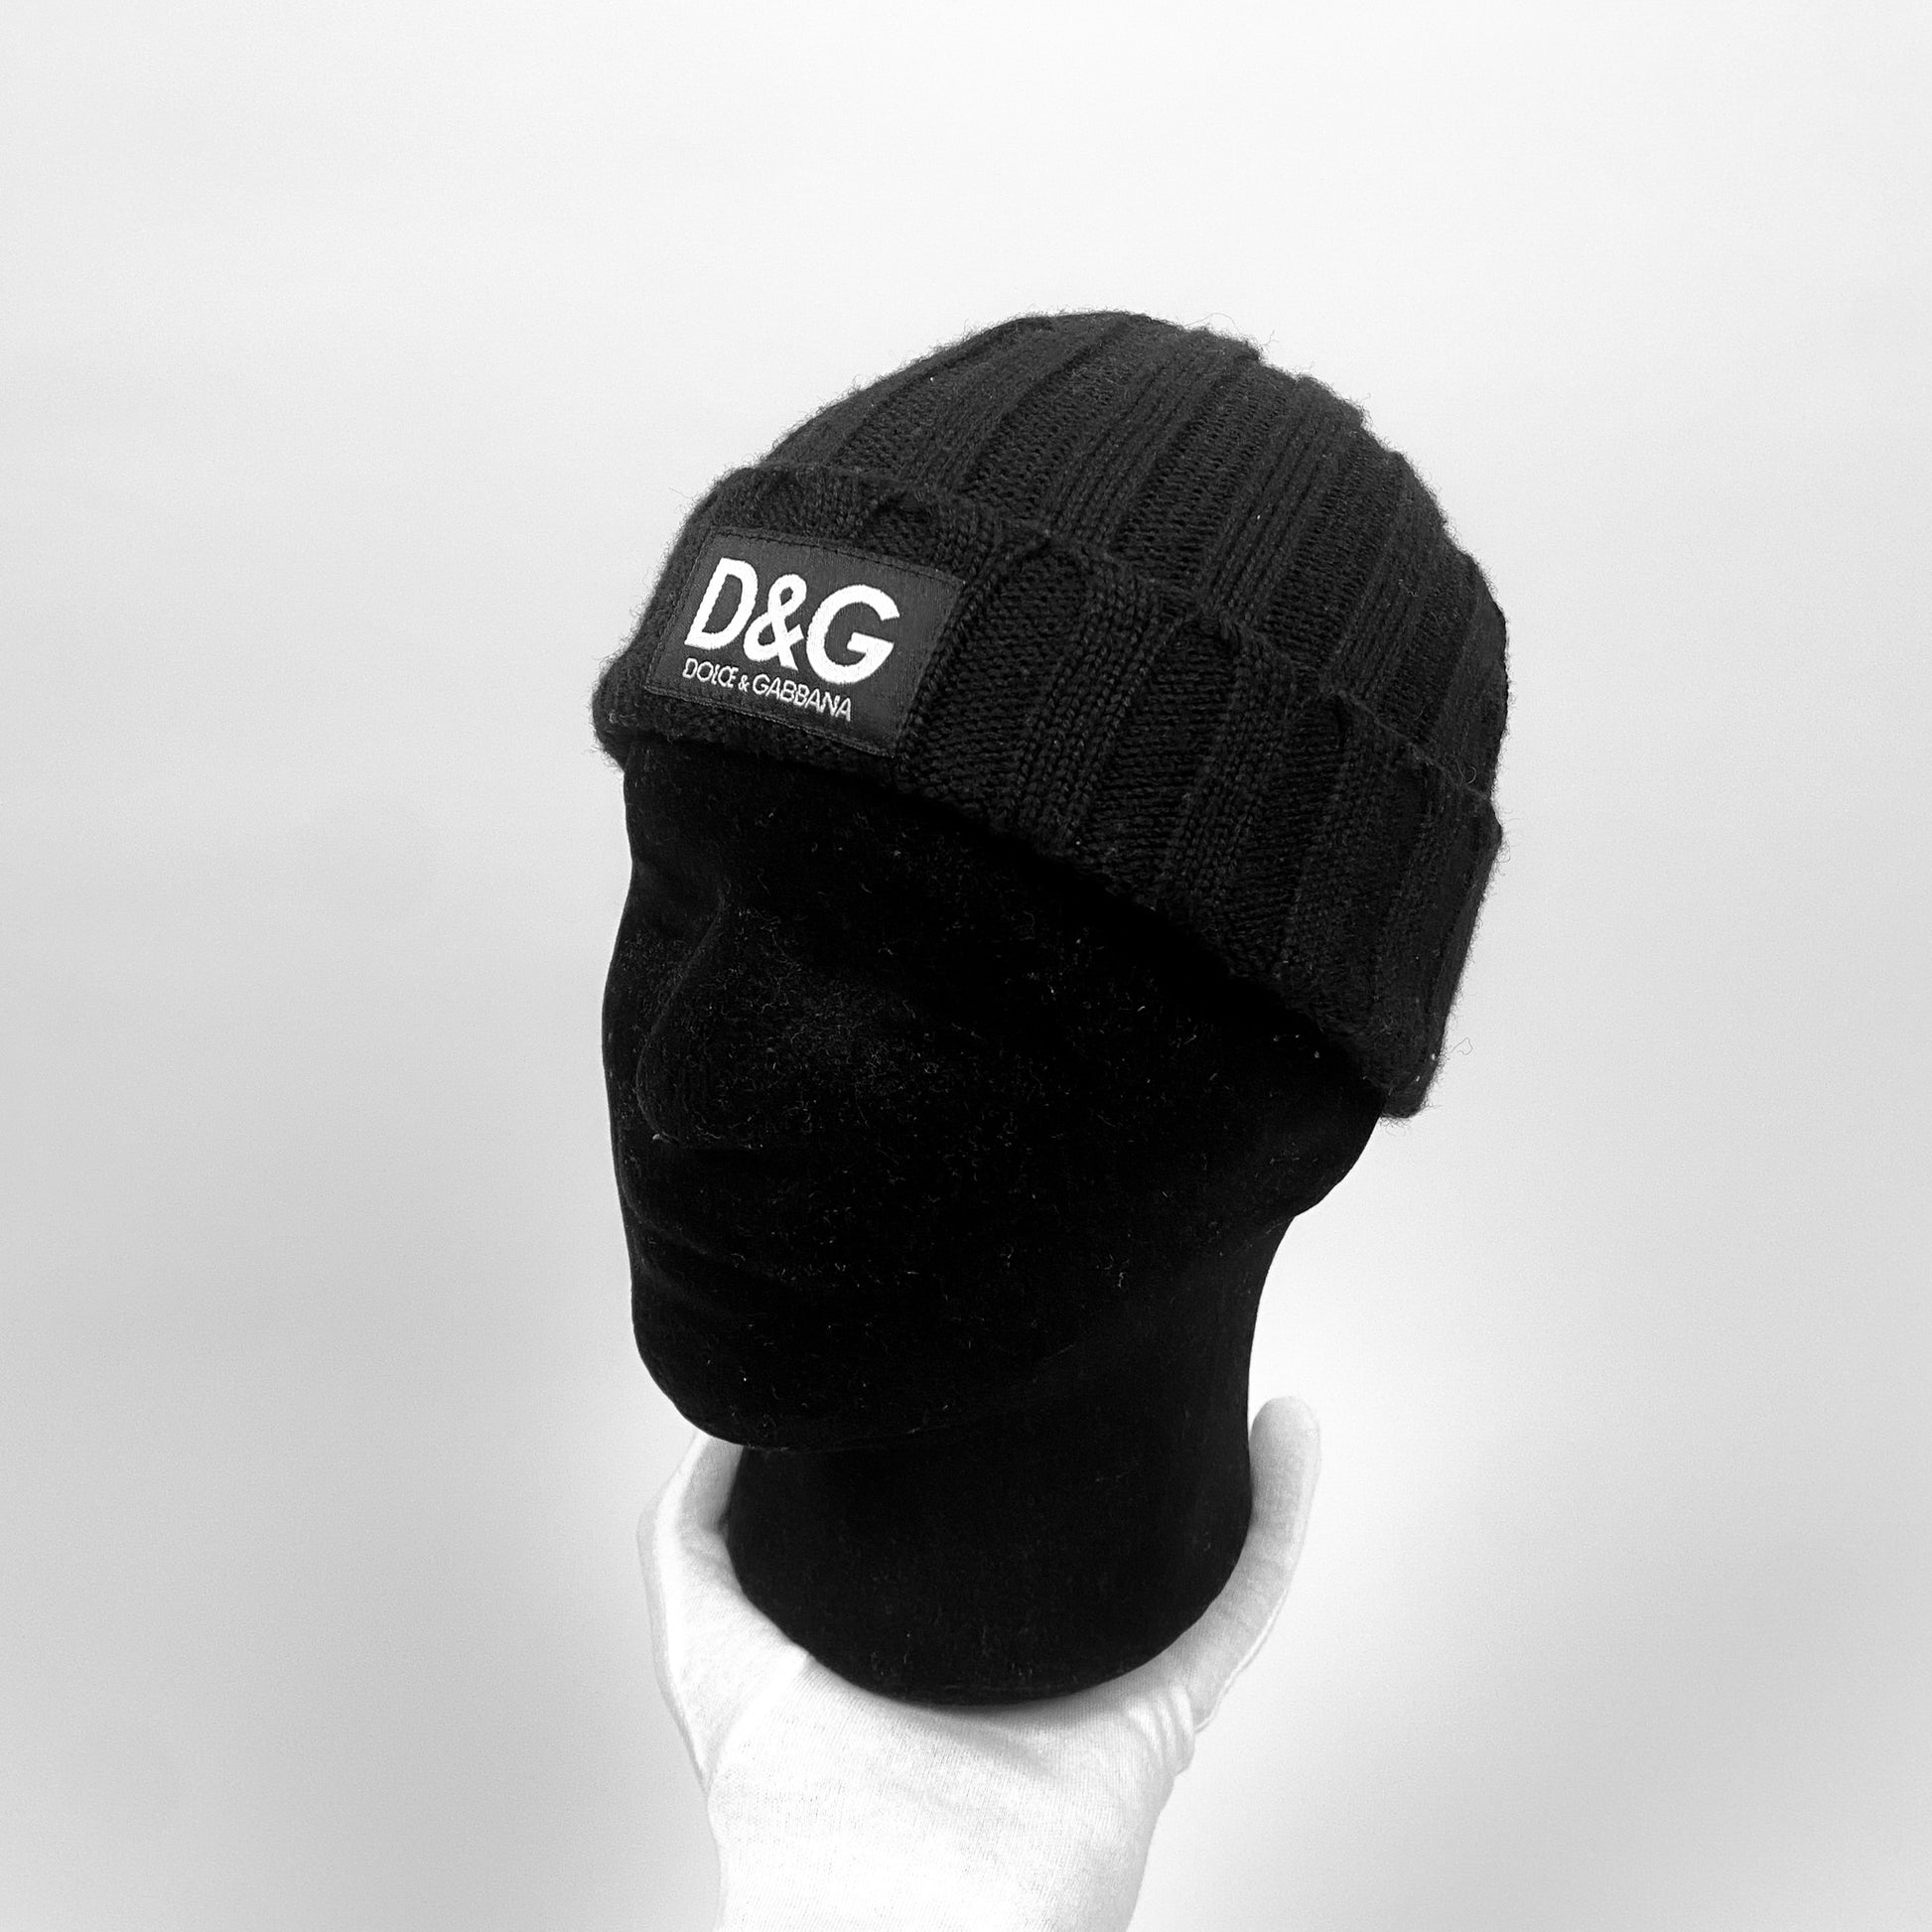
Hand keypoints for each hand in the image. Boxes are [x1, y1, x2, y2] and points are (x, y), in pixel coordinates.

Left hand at [641, 1399, 1320, 1931]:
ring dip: (1215, 1462)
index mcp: (924, 1640)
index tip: (1000, 1356)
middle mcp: (1020, 1655)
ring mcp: (1096, 1677)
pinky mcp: (1162, 1708)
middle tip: (1121, 1338)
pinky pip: (1239, 1599)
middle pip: (1084, 1527)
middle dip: (1105, 1441)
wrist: (886, 1918)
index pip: (975, 1524)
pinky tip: (1285, 1434)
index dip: (986, 1445)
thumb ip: (690, 1547)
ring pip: (1178, 1548)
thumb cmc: (792, 1817)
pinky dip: (1279, 1516)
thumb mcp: (710, 1652)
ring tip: (1219, 1363)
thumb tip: (718, 1435)